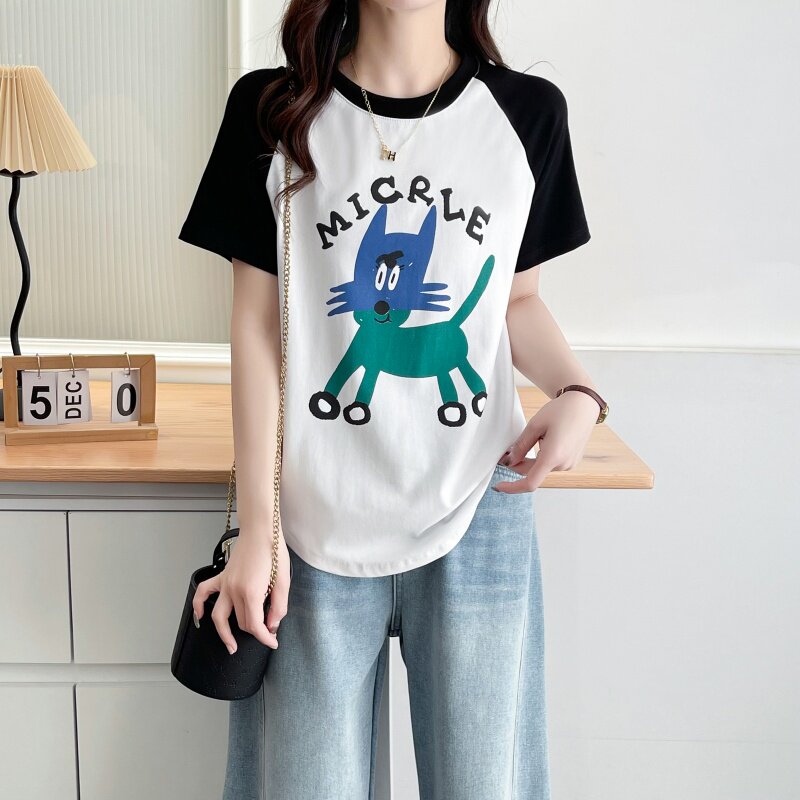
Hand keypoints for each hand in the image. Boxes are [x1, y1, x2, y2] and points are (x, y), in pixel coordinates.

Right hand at [192, 531, 290, 654]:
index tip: (272, 642)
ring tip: (231, 645)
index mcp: (252, 592)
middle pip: (242, 623)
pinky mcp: (222, 576)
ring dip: (224, 634)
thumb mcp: (284, 581)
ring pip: (220, 617)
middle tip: (267, 632)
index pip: (255, 626)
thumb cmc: (273, 551)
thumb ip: (278, 606)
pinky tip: (201, 617)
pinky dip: (199, 607)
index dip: (265, 638)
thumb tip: (272, 625)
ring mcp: (225, 584)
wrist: (261, 530)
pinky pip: (203, 593)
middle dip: (254, 632)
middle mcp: (234, 590)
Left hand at [494, 390, 598, 492]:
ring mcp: (569, 464)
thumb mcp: (534, 426)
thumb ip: (520, 446)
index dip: (512, 487)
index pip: (530, 483)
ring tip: (537, 436)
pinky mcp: (571, 461)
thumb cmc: (562, 411)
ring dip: (532, 459)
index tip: (500, 486)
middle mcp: (563, 464)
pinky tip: (546, 439)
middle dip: (519, 464)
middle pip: (533, 473)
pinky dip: (542, 457)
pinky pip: (551, 464)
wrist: (583, 405)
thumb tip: (510, 461)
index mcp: (553, 456)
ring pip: (541, 468)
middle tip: (508, 451)